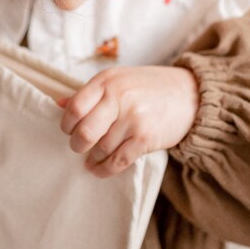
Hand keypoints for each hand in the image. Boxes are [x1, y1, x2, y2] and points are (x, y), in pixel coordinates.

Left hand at [59, 66, 198, 178]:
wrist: (190, 94)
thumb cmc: (150, 87)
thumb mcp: (119, 79)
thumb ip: (90, 92)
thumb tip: (59, 104)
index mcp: (107, 81)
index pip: (74, 107)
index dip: (66, 123)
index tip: (68, 130)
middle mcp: (119, 98)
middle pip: (84, 132)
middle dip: (76, 145)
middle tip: (78, 147)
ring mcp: (133, 118)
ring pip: (100, 149)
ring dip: (92, 159)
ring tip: (91, 160)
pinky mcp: (145, 138)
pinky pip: (118, 160)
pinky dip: (105, 169)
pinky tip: (100, 169)